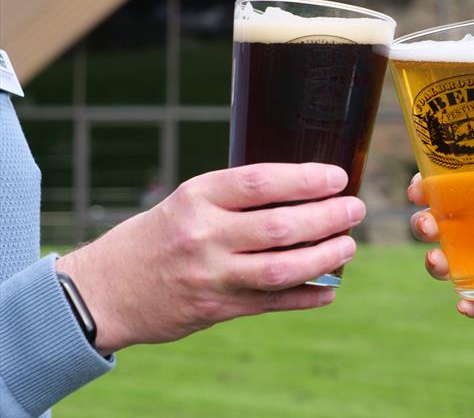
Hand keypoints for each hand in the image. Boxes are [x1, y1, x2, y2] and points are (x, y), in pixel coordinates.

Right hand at [56, 163, 363, 355]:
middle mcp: (204, 235)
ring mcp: (211, 276)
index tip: (338, 177)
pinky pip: (272, 303)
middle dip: (327, 218)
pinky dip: (307, 297)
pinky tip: (330, 289)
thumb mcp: (189, 201)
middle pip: (280, 227)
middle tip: (355, 210)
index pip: (261, 182)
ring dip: (324, 258)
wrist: (105, 290)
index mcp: (197, 198)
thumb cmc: (158, 235)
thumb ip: (238, 198)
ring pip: (281, 269)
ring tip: (348, 246)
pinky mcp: (216, 309)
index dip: (306, 179)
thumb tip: (306, 192)